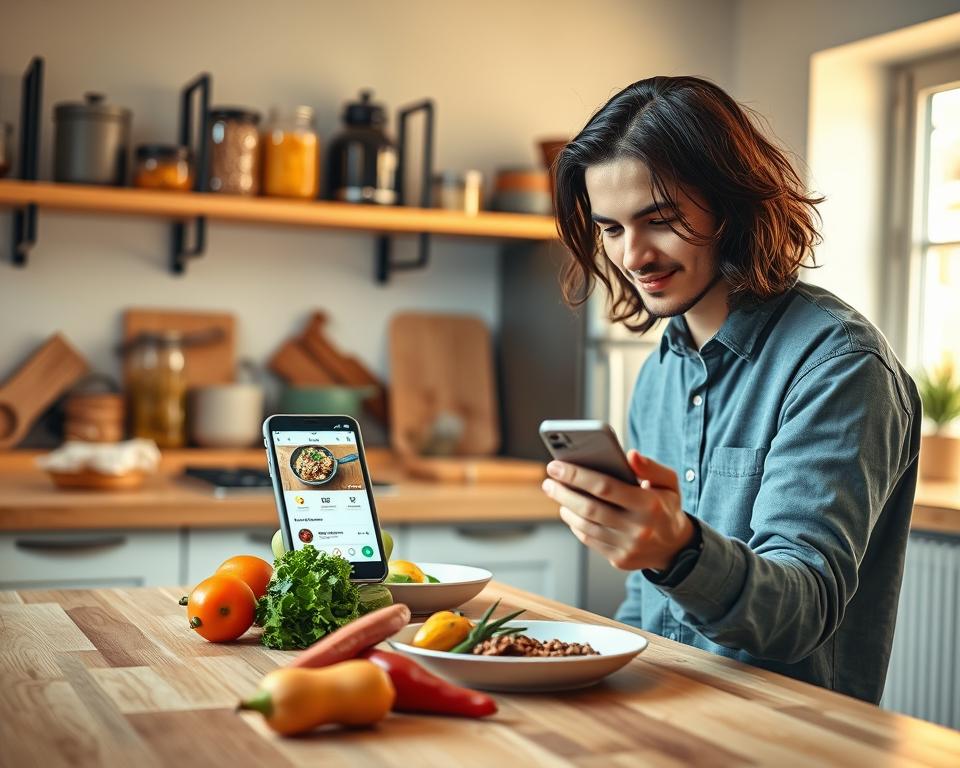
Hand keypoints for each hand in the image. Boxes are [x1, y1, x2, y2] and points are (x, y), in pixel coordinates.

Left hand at [541, 450, 694, 571]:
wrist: (676, 547)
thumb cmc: (665, 506)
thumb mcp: (668, 483)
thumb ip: (651, 467)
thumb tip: (631, 455)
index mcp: (649, 504)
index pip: (605, 487)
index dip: (577, 475)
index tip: (556, 465)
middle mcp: (638, 528)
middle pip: (589, 508)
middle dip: (563, 492)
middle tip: (548, 480)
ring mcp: (627, 547)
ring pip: (585, 526)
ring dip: (566, 507)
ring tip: (556, 493)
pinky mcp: (619, 559)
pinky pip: (589, 540)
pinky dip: (575, 524)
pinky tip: (569, 510)